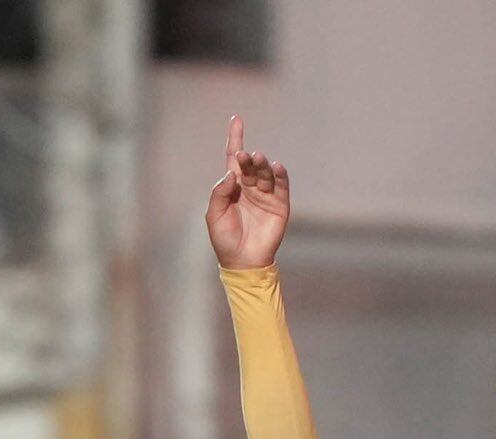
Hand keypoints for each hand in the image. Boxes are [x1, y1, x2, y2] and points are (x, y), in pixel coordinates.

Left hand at [205, 115, 290, 269]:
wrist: (242, 262)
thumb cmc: (224, 239)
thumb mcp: (214, 215)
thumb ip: (219, 192)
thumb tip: (231, 172)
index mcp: (233, 187)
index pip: (234, 157)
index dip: (235, 138)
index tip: (236, 119)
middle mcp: (250, 187)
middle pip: (250, 164)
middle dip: (247, 158)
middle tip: (245, 157)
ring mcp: (265, 194)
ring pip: (265, 172)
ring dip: (262, 164)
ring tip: (258, 159)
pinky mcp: (279, 204)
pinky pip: (281, 185)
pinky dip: (280, 174)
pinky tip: (276, 167)